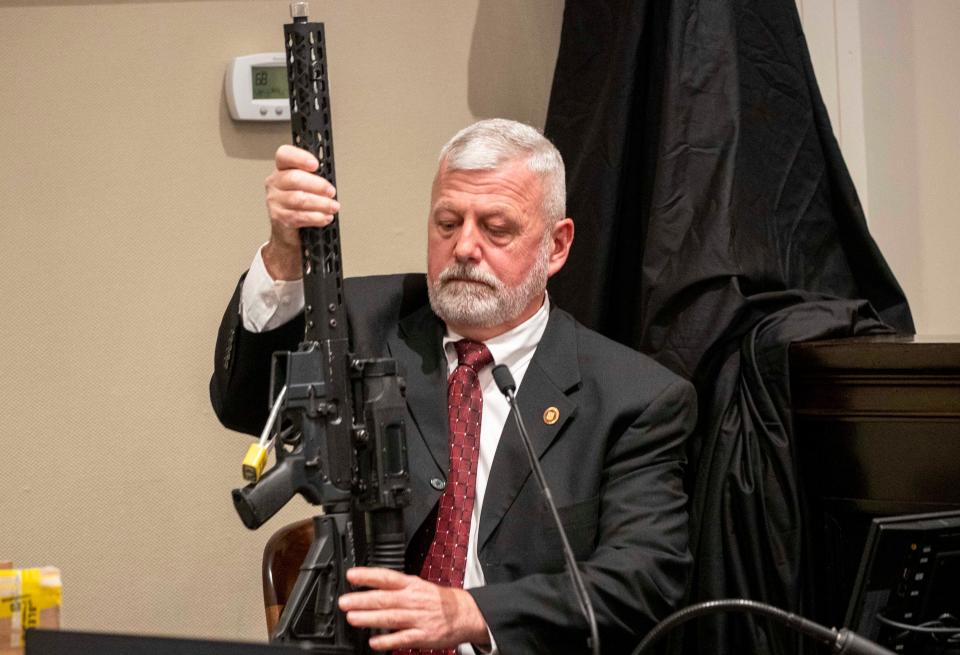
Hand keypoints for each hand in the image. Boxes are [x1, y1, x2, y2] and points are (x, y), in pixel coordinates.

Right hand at [262, 144, 341, 279]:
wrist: (288, 231)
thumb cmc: (300, 204)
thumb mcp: (305, 186)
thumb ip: (313, 178)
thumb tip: (330, 182)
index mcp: (281, 169)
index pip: (285, 155)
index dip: (300, 157)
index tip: (316, 165)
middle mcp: (275, 183)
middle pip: (294, 178)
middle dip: (318, 185)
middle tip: (331, 191)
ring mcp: (275, 201)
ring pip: (299, 199)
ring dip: (321, 203)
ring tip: (333, 206)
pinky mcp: (279, 217)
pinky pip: (299, 216)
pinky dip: (316, 217)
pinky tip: (325, 217)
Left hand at [338, 567, 489, 650]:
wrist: (465, 614)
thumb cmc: (438, 601)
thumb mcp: (419, 586)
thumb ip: (397, 589)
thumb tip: (370, 588)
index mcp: (412, 585)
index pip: (388, 577)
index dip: (369, 576)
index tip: (352, 575)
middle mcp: (414, 600)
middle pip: (385, 599)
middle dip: (363, 600)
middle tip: (345, 601)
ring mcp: (419, 618)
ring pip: (391, 618)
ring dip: (370, 618)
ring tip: (352, 618)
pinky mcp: (423, 636)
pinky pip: (403, 638)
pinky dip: (388, 641)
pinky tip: (374, 642)